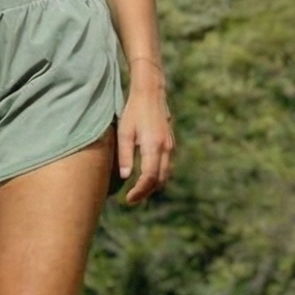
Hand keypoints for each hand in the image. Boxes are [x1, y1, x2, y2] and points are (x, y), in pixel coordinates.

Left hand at [117, 72, 173, 204]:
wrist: (151, 94)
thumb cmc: (133, 112)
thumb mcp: (124, 132)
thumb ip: (125, 155)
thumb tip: (125, 177)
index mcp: (153, 146)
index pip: (150, 177)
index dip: (140, 191)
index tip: (129, 199)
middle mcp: (166, 148)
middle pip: (161, 180)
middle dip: (147, 192)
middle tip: (131, 200)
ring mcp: (170, 146)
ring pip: (166, 174)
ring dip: (154, 186)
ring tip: (137, 192)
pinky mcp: (170, 144)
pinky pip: (167, 166)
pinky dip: (158, 176)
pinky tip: (146, 179)